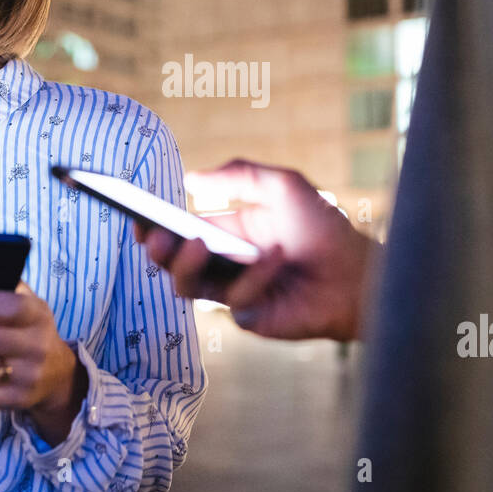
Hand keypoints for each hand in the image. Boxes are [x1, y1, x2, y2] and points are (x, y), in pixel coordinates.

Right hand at [135, 159, 378, 340]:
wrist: (355, 273)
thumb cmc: (322, 228)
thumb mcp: (283, 186)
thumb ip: (240, 174)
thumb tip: (192, 178)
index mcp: (225, 231)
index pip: (177, 230)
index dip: (152, 225)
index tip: (137, 215)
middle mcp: (223, 262)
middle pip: (172, 261)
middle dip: (157, 249)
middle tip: (154, 237)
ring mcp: (232, 292)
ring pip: (187, 285)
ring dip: (188, 265)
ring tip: (197, 244)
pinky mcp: (248, 317)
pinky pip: (235, 299)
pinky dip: (254, 276)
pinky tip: (276, 259)